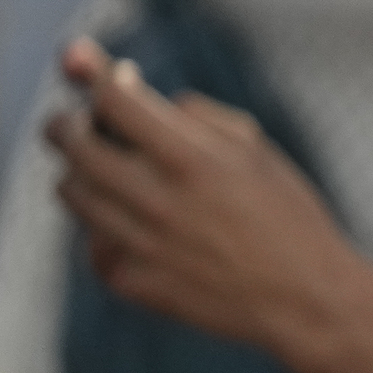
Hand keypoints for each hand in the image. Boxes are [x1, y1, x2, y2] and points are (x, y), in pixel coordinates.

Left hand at [44, 40, 359, 353]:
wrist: (306, 300)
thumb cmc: (288, 217)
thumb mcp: (257, 151)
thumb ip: (195, 114)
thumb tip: (131, 89)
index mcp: (193, 159)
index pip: (111, 100)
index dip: (93, 77)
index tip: (87, 71)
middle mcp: (159, 200)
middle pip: (73, 144)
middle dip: (65, 124)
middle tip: (70, 123)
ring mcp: (140, 245)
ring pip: (71, 192)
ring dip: (78, 173)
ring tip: (104, 173)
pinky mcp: (132, 282)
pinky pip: (92, 242)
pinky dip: (103, 228)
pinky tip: (134, 227)